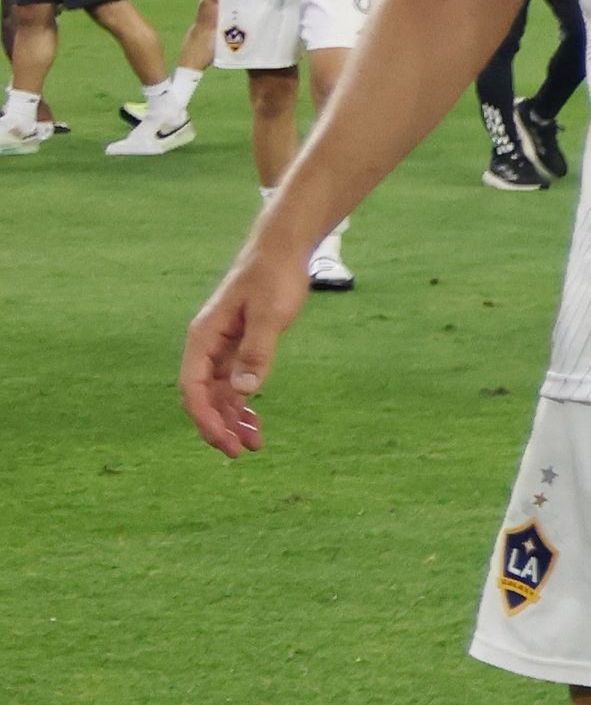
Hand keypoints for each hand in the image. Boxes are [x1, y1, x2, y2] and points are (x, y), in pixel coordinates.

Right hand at [180, 238, 313, 455]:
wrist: (282, 252)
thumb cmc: (273, 278)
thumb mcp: (269, 314)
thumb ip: (257, 351)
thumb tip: (245, 392)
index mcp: (203, 337)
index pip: (194, 387)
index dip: (205, 417)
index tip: (224, 440)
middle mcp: (207, 346)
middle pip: (204, 396)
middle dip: (218, 426)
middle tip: (241, 452)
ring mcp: (223, 349)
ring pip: (221, 394)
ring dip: (233, 420)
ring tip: (254, 445)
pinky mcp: (240, 348)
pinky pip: (235, 385)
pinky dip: (243, 405)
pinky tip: (255, 423)